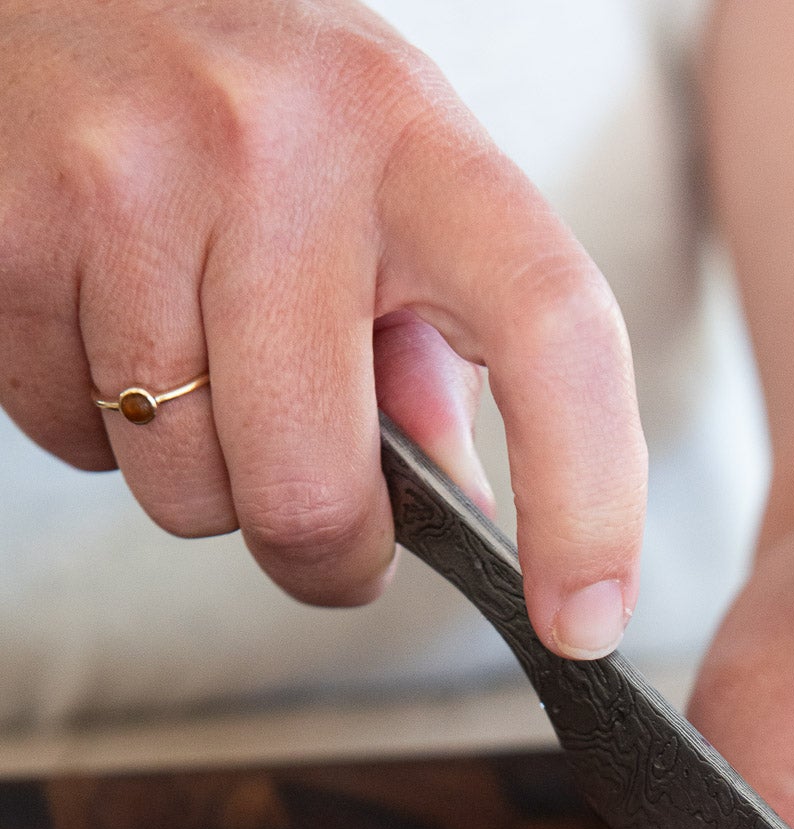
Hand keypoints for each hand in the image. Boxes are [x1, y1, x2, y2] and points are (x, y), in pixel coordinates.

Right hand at [0, 0, 644, 655]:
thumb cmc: (255, 99)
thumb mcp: (387, 175)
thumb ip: (439, 346)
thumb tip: (470, 518)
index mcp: (414, 139)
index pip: (549, 329)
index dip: (587, 498)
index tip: (586, 617)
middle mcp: (278, 147)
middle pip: (313, 493)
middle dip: (327, 553)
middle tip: (329, 522)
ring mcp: (129, 180)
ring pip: (184, 493)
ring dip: (204, 480)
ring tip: (199, 358)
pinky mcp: (9, 227)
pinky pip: (71, 444)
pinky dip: (100, 430)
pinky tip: (114, 325)